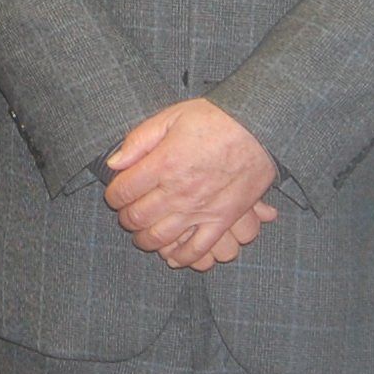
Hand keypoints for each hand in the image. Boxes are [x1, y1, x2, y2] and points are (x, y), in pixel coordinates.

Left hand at [102, 98, 280, 267]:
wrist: (260, 128)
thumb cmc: (215, 119)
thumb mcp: (171, 117)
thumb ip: (138, 141)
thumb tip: (113, 163)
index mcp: (163, 164)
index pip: (122, 191)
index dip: (113, 195)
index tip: (116, 193)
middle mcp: (178, 192)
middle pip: (137, 217)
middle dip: (126, 218)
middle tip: (128, 212)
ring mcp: (200, 209)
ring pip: (160, 237)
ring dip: (145, 239)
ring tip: (143, 234)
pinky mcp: (222, 220)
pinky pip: (197, 249)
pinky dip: (180, 257)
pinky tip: (171, 256)